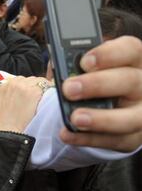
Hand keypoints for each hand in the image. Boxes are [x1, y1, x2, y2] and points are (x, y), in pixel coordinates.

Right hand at [0, 76, 46, 131]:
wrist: (4, 132)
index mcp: (3, 86)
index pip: (18, 80)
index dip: (23, 87)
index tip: (26, 95)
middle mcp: (13, 84)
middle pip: (28, 79)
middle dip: (32, 86)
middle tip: (34, 98)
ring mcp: (24, 87)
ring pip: (37, 81)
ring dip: (40, 88)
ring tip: (42, 97)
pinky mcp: (34, 93)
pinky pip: (45, 86)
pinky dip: (48, 90)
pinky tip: (49, 96)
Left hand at [60, 36, 141, 151]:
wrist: (102, 106)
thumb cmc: (92, 80)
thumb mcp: (86, 68)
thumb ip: (74, 64)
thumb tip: (57, 66)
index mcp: (133, 60)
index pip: (130, 50)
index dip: (109, 54)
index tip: (84, 61)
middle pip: (129, 81)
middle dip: (98, 85)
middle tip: (69, 89)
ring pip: (131, 118)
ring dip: (101, 119)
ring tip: (75, 118)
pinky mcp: (134, 136)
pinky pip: (114, 140)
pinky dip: (88, 139)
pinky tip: (67, 134)